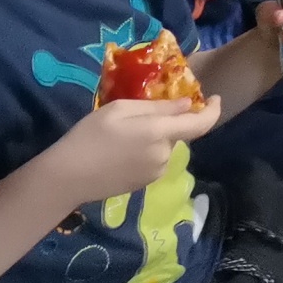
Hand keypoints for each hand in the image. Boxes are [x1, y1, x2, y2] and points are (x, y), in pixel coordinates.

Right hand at [46, 96, 222, 206]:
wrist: (68, 177)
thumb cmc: (90, 136)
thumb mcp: (121, 110)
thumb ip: (157, 107)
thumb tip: (187, 105)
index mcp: (160, 133)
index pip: (201, 124)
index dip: (213, 110)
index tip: (215, 98)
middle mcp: (164, 155)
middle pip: (178, 134)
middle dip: (167, 123)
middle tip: (136, 117)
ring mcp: (157, 172)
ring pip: (166, 147)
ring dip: (155, 138)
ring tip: (123, 135)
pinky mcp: (146, 183)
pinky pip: (156, 161)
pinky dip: (147, 151)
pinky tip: (121, 151)